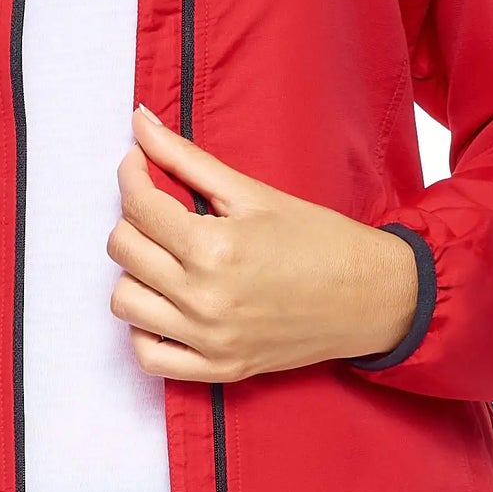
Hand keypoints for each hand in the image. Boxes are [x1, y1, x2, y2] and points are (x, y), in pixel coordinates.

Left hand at [106, 105, 417, 381]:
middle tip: (160, 208)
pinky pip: (148, 356)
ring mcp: (209, 340)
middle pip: (123, 250)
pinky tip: (165, 303)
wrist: (369, 296)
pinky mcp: (218, 369)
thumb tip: (138, 122)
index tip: (140, 164)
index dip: (132, 174)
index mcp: (214, 248)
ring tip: (164, 255)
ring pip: (124, 302)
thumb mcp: (252, 192)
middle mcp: (205, 299)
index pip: (138, 206)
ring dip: (135, 271)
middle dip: (133, 218)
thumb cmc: (317, 238)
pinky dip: (145, 328)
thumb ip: (186, 158)